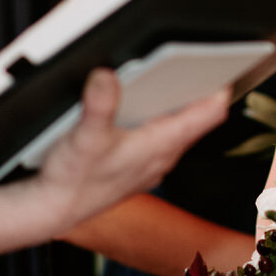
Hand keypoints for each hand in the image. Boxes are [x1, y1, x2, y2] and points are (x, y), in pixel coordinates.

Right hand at [37, 68, 230, 232]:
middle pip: (199, 119)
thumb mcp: (84, 137)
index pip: (210, 114)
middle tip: (202, 63)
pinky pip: (161, 140)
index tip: (225, 64)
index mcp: (161, 145)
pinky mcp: (136, 168)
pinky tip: (141, 111)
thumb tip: (106, 75)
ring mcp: (151, 164)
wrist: (50, 212)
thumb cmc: (70, 181)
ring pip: (179, 130)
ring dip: (179, 107)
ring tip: (175, 79)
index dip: (220, 86)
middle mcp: (163, 156)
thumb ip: (98, 104)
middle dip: (201, 91)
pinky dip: (158, 122)